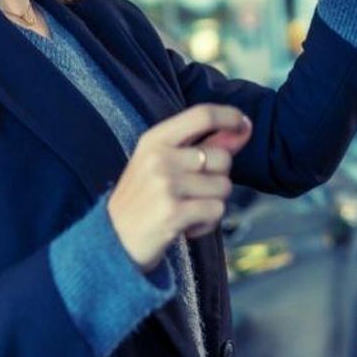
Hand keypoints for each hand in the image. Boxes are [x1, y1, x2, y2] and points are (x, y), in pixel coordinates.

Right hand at [107, 104, 252, 271]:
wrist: (112, 242)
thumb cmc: (143, 200)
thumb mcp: (164, 164)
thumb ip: (204, 145)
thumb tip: (244, 129)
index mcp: (155, 139)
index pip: (202, 114)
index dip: (229, 116)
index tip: (244, 125)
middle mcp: (159, 157)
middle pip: (222, 158)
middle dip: (219, 178)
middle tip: (192, 192)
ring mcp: (166, 185)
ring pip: (223, 187)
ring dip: (212, 203)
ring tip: (185, 210)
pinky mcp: (173, 212)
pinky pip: (216, 211)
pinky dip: (207, 223)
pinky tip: (186, 226)